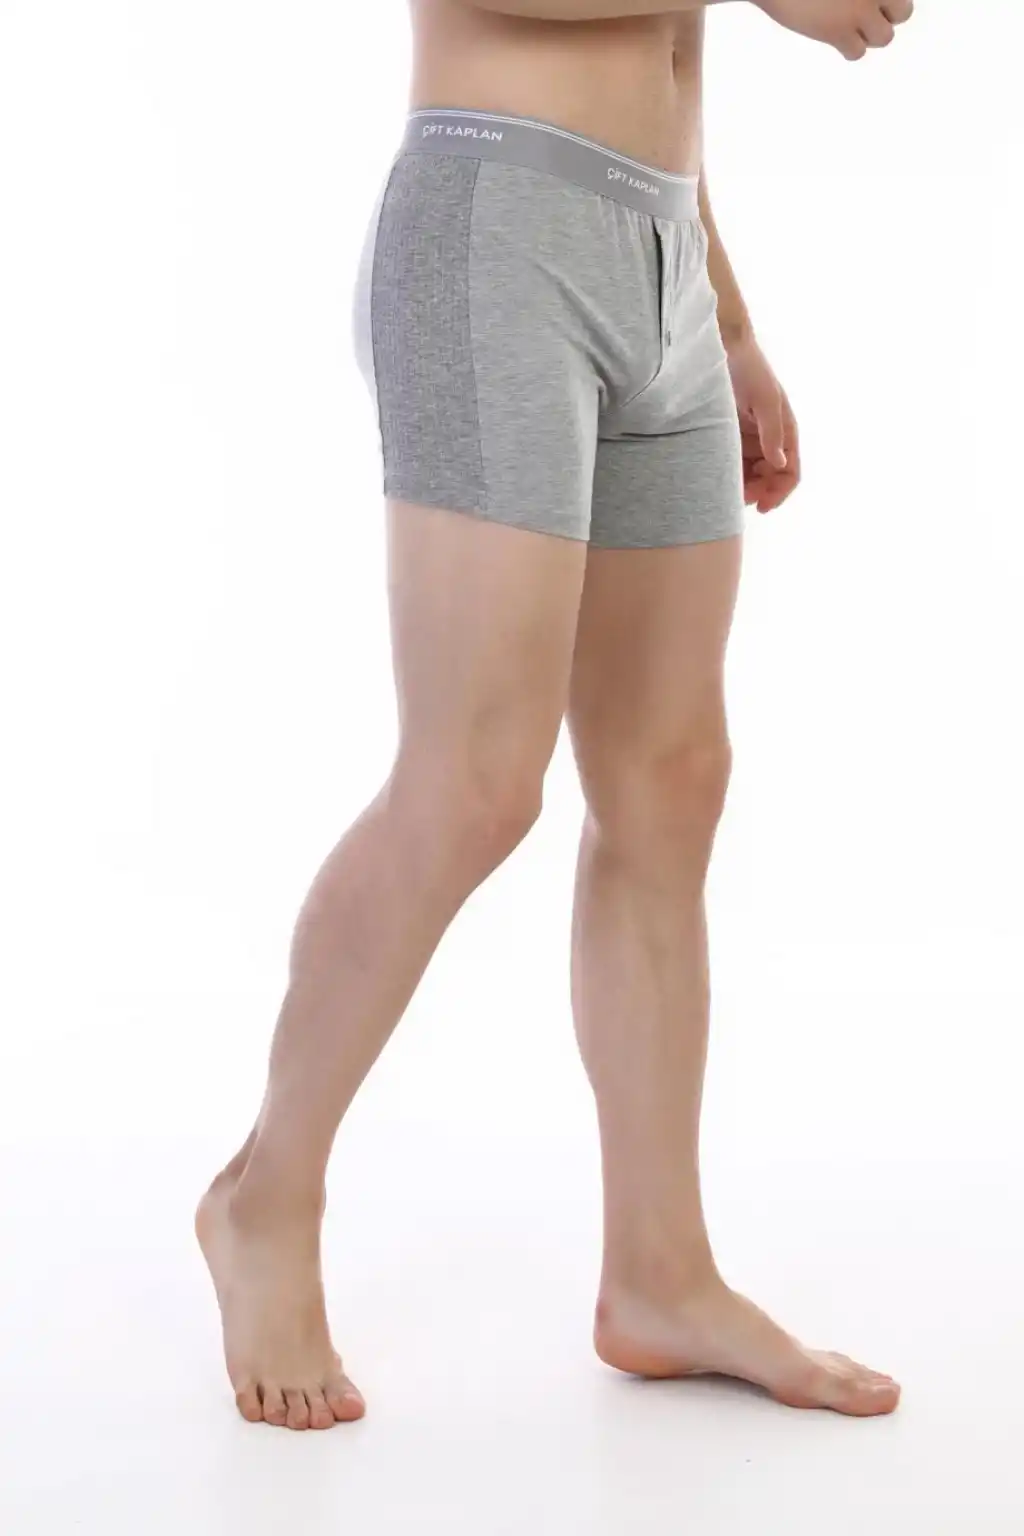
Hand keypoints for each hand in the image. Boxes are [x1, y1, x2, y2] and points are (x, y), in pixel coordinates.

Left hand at [725, 333, 800, 512]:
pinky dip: (728, 474)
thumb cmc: (749, 369)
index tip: (762, 507)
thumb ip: (772, 432)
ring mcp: (749, 438)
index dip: (780, 492)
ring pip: (751, 474)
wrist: (722, 346)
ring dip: (743, 487)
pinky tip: (716, 479)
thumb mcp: (764, 400)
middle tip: (738, 502)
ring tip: (726, 494)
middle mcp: (769, 438)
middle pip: (770, 478)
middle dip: (759, 493)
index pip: (791, 471)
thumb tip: (779, 464)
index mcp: (785, 431)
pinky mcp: (730, 434)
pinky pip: (733, 462)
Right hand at [755, 0, 913, 59]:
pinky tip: (839, 39)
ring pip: (883, 37)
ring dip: (871, 34)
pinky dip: (850, 49)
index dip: (889, 1)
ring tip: (854, 28)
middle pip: (903, 13)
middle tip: (870, 13)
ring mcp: (858, 12)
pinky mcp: (837, 31)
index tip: (879, 4)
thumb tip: (861, 4)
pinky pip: (857, 52)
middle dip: (889, 15)